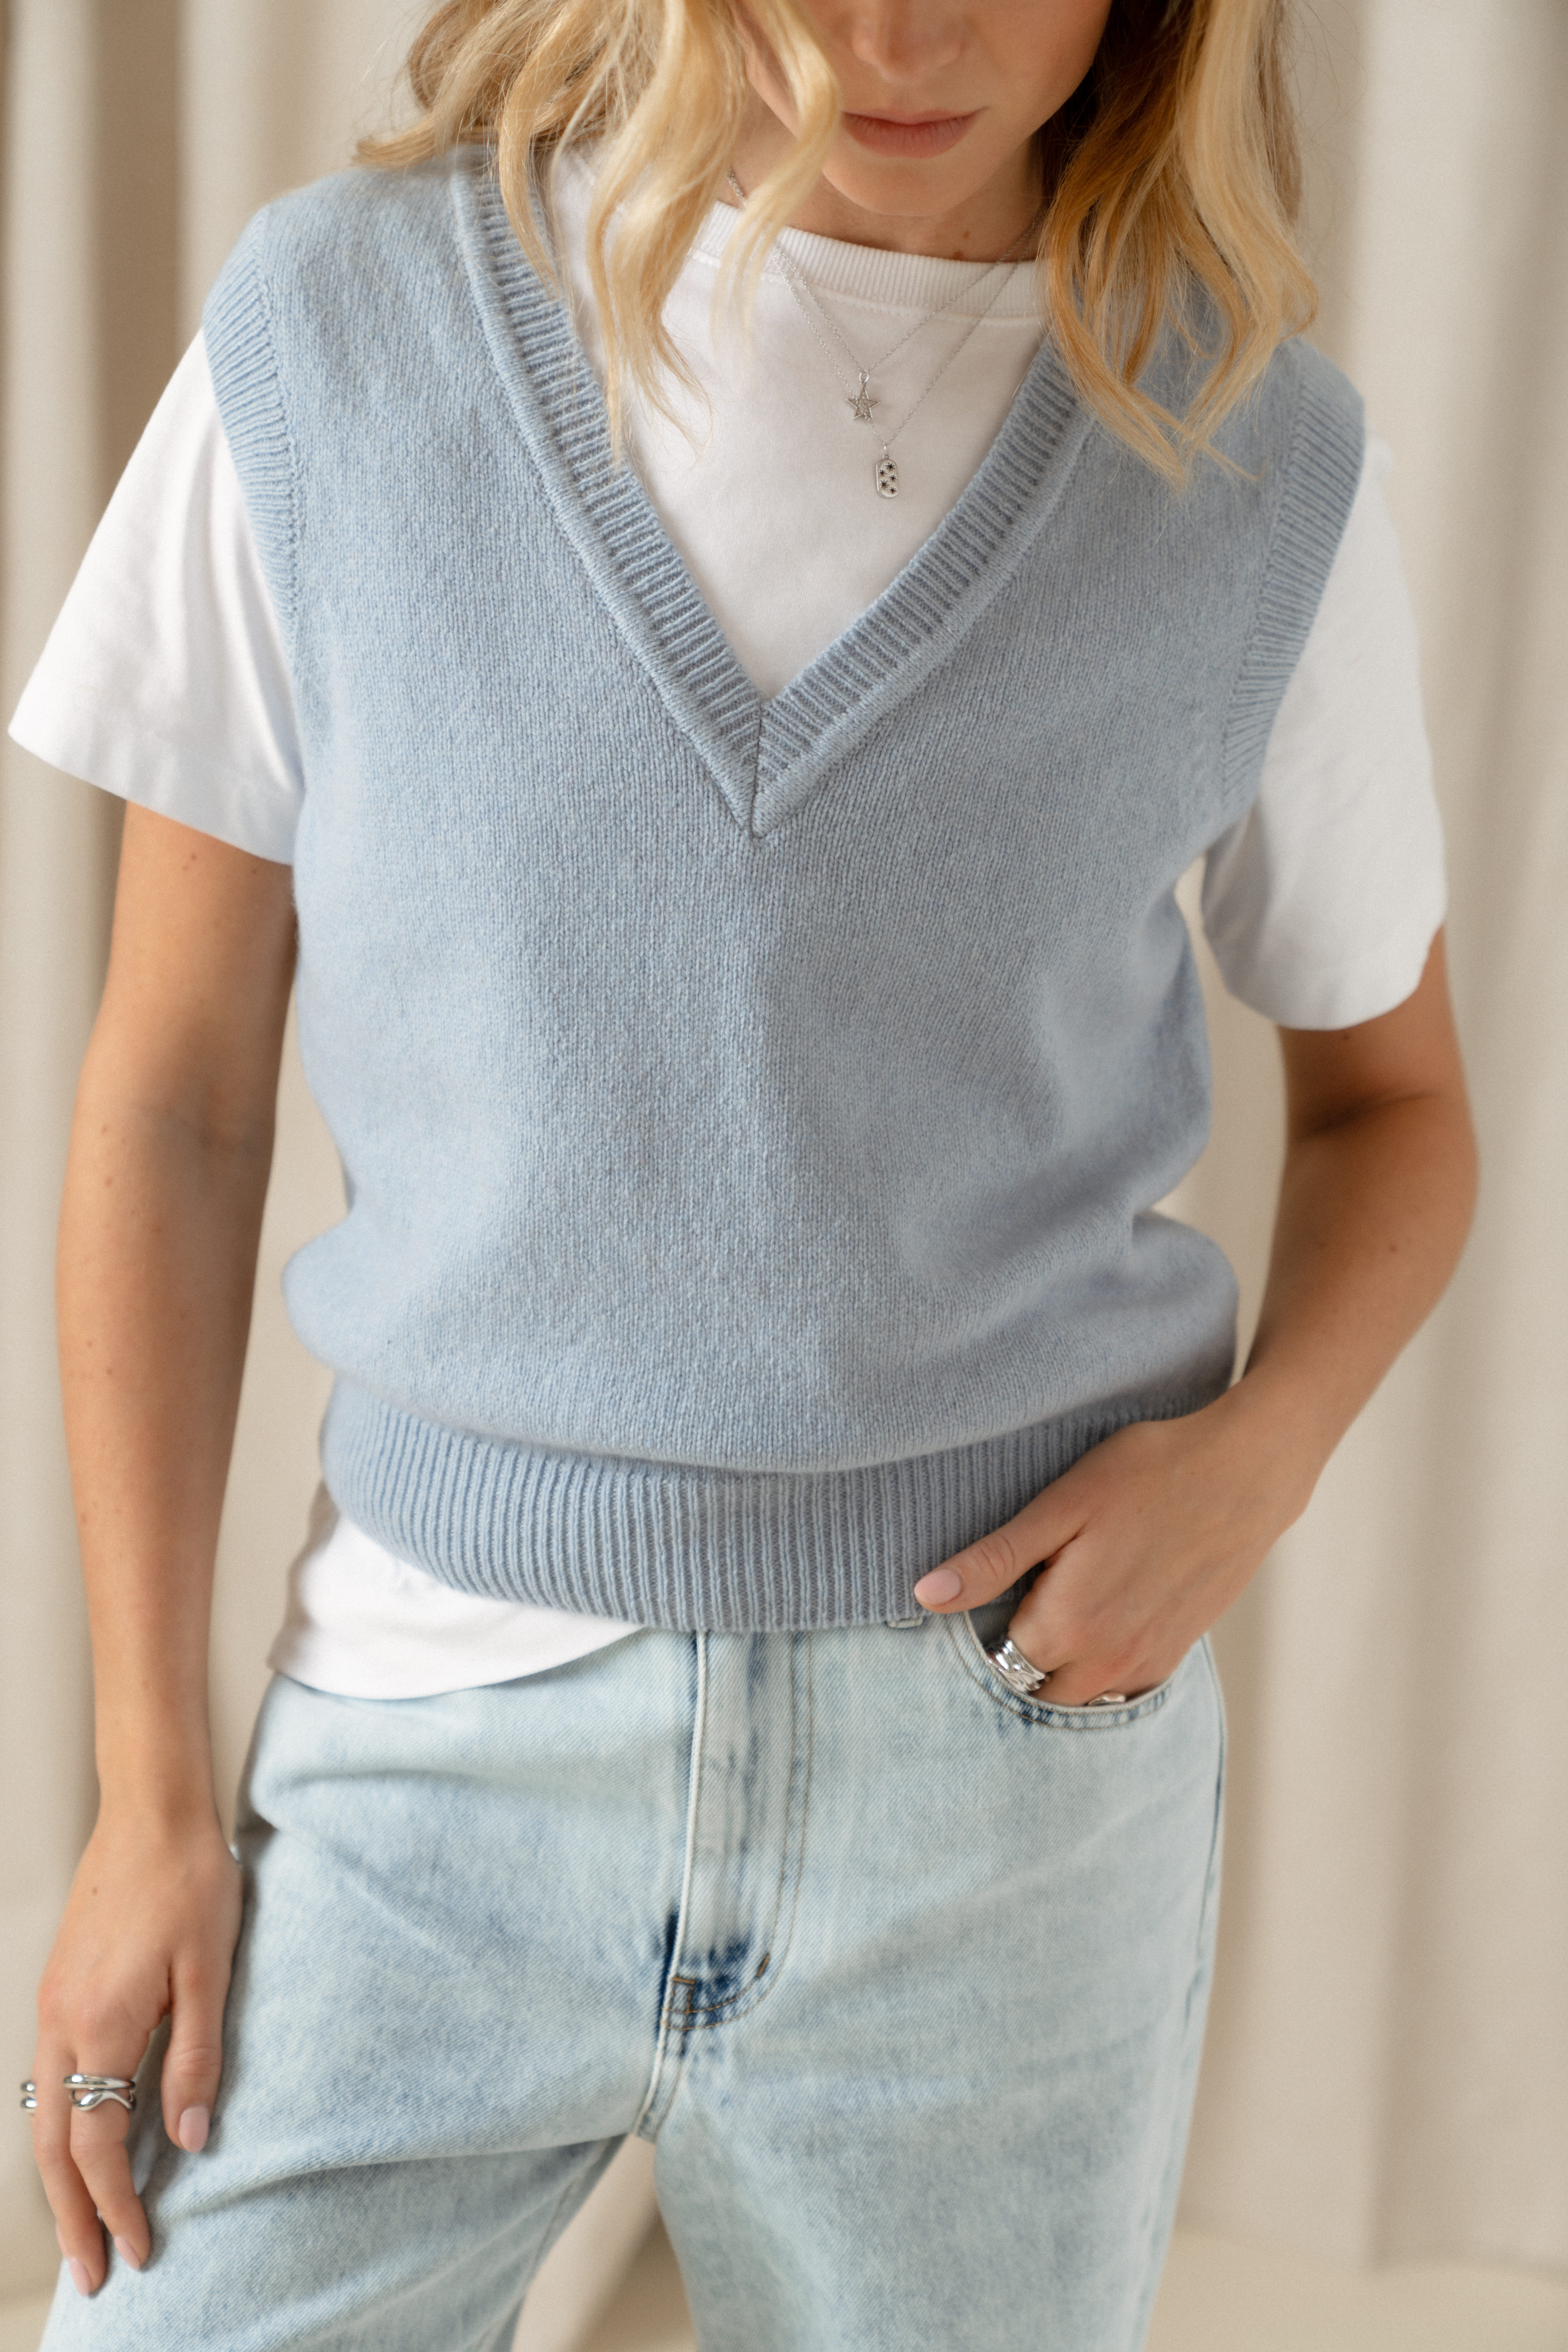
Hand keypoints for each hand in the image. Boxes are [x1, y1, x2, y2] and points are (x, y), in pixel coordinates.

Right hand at [31, 1809, 242, 2293]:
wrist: (152, 1811)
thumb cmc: (189, 1880)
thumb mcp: (210, 1969)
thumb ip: (198, 2055)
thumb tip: (191, 2138)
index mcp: (100, 2023)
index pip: (99, 2145)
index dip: (117, 2205)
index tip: (136, 2252)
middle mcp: (63, 2022)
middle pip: (56, 2145)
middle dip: (73, 2217)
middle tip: (93, 2275)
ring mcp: (54, 2004)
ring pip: (44, 2116)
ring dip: (62, 2178)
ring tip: (83, 2228)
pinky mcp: (60, 1987)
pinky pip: (49, 2078)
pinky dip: (61, 2127)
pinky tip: (80, 2146)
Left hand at [911, 1393, 1312, 1704]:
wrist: (1246, 1473)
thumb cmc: (1148, 1474)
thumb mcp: (1059, 1507)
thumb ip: (993, 1560)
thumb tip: (926, 1597)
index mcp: (1067, 1625)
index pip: (995, 1657)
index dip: (986, 1621)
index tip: (998, 1586)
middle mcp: (1107, 1659)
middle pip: (1034, 1686)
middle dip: (1017, 1656)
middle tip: (1024, 1595)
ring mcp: (1147, 1661)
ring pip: (1079, 1693)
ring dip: (1059, 1667)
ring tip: (1060, 1607)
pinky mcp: (1176, 1651)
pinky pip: (1121, 1685)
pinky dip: (1100, 1667)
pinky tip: (1101, 1618)